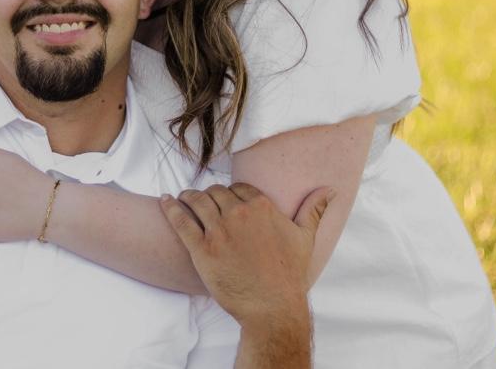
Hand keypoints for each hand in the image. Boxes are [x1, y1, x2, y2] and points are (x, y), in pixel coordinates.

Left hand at [159, 183, 333, 326]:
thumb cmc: (289, 275)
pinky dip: (170, 208)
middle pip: (216, 193)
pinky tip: (165, 202)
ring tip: (182, 198)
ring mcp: (218, 230)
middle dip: (209, 194)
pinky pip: (181, 221)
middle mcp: (238, 214)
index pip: (238, 188)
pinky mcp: (201, 249)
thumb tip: (330, 190)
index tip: (225, 198)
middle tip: (201, 199)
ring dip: (188, 197)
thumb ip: (313, 209)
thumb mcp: (304, 238)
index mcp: (261, 206)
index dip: (231, 193)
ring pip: (197, 201)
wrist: (271, 307)